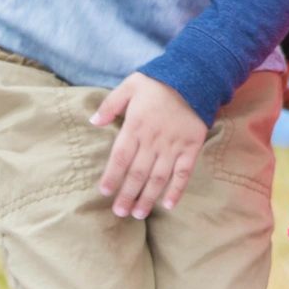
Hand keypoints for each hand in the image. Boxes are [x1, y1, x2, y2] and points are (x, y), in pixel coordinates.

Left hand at [92, 73, 206, 217]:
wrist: (195, 75)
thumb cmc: (159, 81)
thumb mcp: (130, 84)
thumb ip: (110, 104)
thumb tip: (92, 121)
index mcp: (136, 126)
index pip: (120, 157)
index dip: (112, 176)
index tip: (104, 192)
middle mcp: (153, 140)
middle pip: (137, 173)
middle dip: (127, 195)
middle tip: (119, 212)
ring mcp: (174, 145)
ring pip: (158, 177)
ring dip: (147, 197)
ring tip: (138, 214)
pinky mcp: (191, 147)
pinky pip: (183, 172)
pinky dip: (177, 190)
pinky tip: (168, 204)